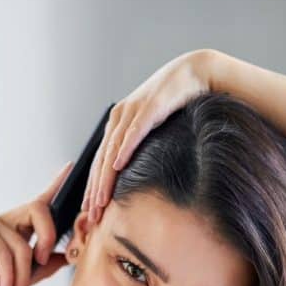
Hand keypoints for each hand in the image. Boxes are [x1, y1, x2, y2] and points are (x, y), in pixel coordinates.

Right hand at [0, 161, 73, 285]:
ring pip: (23, 246)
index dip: (55, 185)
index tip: (70, 167)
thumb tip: (66, 256)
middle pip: (40, 211)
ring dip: (23, 278)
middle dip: (49, 237)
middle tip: (43, 262)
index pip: (40, 204)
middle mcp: (6, 224)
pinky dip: (9, 277)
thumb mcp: (19, 282)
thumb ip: (41, 269)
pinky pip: (5, 254)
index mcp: (18, 231)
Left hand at [82, 49, 215, 223]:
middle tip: (91, 214)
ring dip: (105, 177)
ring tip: (100, 199)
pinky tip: (118, 166)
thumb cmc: (175, 101)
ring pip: (114, 150)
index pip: (101, 159)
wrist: (194, 72)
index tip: (90, 209)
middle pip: (102, 159)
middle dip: (95, 189)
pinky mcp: (149, 107)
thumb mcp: (152, 125)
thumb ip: (140, 143)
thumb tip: (133, 169)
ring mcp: (133, 111)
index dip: (94, 185)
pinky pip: (134, 132)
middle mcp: (120, 116)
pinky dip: (125, 150)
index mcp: (118, 122)